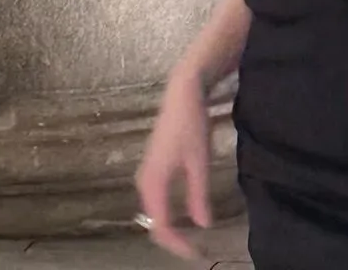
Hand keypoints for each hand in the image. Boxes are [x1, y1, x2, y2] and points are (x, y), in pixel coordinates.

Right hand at [134, 68, 212, 259]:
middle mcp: (144, 180)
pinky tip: (182, 214)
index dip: (178, 245)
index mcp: (153, 183)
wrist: (182, 93)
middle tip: (196, 251)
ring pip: (153, 211)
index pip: (161, 226)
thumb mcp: (200, 163)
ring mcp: (146, 172)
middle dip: (173, 240)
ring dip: (169, 227)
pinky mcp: (152, 166)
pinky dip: (166, 213)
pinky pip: (155, 199)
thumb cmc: (192, 125)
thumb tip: (203, 226)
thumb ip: (199, 196)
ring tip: (189, 238)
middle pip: (153, 222)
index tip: (198, 254)